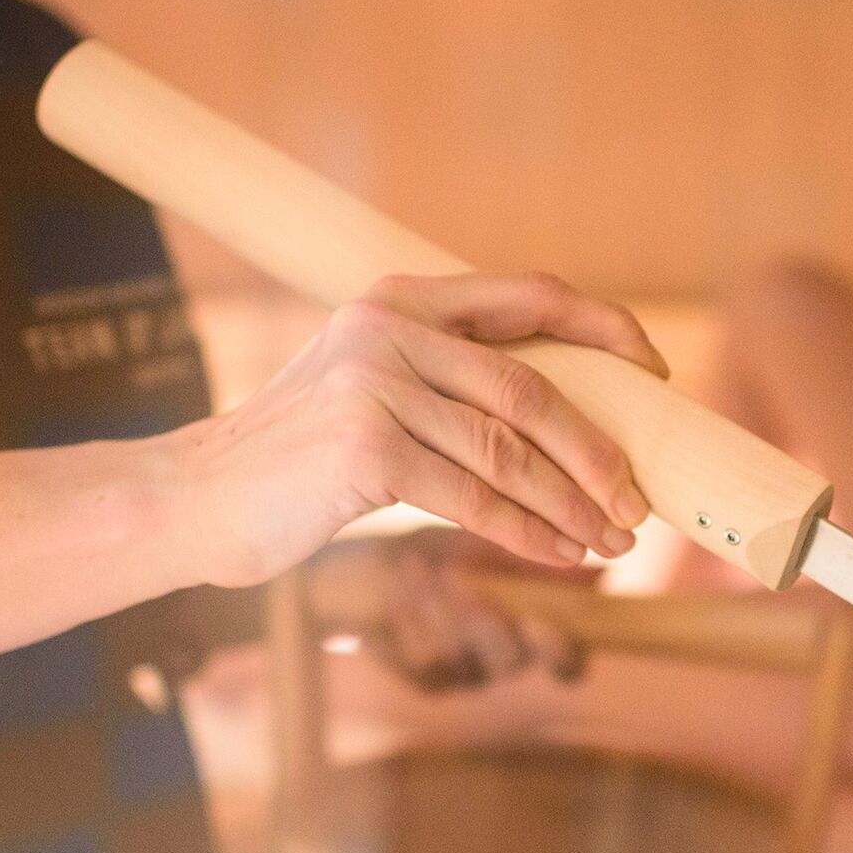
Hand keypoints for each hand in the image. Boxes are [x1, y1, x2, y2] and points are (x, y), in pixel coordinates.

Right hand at [166, 271, 664, 590]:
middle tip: (639, 500)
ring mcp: (375, 385)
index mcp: (404, 299)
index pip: (531, 296)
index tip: (654, 374)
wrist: (198, 498)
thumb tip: (567, 415)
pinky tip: (559, 557)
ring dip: (571, 504)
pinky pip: (473, 497)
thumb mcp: (372, 387)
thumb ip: (448, 379)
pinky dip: (527, 532)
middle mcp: (391, 328)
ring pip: (508, 450)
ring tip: (611, 541)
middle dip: (598, 452)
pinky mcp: (364, 448)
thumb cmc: (299, 457)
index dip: (604, 330)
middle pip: (532, 388)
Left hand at [317, 528, 591, 691]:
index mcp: (536, 631)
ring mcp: (467, 674)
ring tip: (429, 569)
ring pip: (465, 661)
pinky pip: (425, 661)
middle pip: (514, 662)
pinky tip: (403, 589)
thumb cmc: (448, 550)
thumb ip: (535, 558)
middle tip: (472, 589)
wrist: (377, 568)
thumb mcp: (491, 545)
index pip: (569, 663)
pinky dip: (415, 619)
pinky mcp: (427, 679)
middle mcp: (507, 659)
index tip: (539, 619)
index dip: (561, 651)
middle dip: (492, 625)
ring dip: (445, 611)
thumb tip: (594, 564)